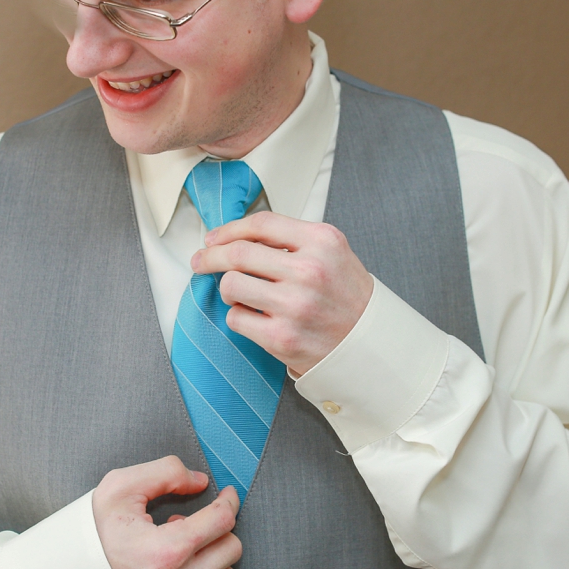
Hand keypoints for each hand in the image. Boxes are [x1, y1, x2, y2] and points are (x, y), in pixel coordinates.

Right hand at [91, 455, 241, 568]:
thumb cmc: (92, 535)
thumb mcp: (120, 488)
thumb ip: (166, 472)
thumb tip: (201, 482)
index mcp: (167, 551)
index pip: (223, 520)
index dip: (228, 501)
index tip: (226, 495)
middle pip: (231, 548)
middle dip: (217, 530)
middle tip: (188, 525)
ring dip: (212, 558)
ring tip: (180, 551)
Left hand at [192, 212, 373, 375]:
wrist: (368, 344)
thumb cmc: (345, 296)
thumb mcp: (332, 253)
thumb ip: (292, 240)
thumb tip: (236, 236)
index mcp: (322, 242)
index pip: (261, 224)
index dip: (229, 229)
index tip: (214, 238)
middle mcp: (309, 271)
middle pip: (238, 253)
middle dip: (210, 256)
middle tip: (200, 261)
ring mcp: (295, 305)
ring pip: (231, 285)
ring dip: (228, 289)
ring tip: (239, 294)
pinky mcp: (282, 337)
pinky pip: (236, 318)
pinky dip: (239, 317)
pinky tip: (254, 317)